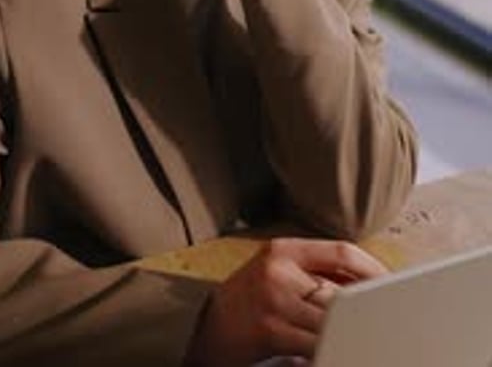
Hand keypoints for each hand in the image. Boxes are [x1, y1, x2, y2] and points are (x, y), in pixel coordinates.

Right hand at [185, 237, 385, 366]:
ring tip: (364, 335)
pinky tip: (337, 350)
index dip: (372, 268)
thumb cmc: (250, 300)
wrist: (208, 328)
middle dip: (363, 308)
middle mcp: (279, 269)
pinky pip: (315, 344)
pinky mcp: (271, 330)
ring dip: (349, 332)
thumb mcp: (278, 271)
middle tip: (386, 316)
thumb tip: (367, 280)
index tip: (391, 285)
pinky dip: (330, 350)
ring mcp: (274, 300)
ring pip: (331, 319)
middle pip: (340, 289)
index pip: (341, 251)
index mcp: (284, 249)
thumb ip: (316, 271)